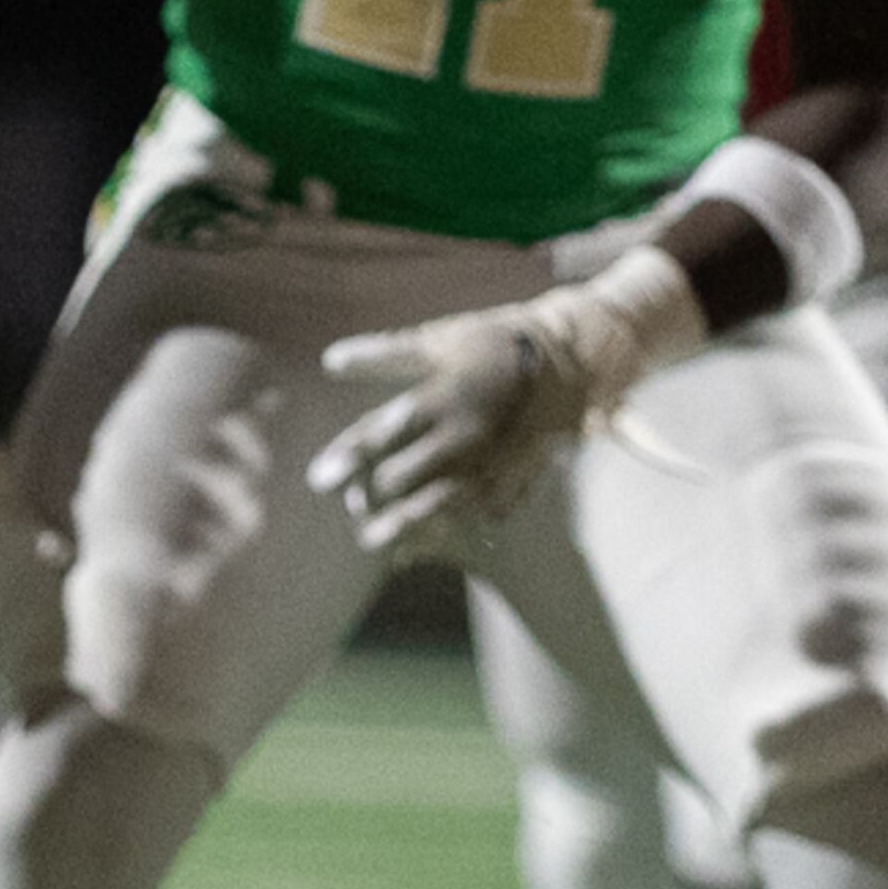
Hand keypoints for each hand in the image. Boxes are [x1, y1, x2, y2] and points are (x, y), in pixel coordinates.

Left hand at [307, 248, 705, 557]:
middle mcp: (466, 435)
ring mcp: (491, 463)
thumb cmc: (491, 344)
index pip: (383, 434)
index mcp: (444, 395)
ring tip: (374, 542)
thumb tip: (329, 361)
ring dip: (401, 529)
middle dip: (370, 498)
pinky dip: (443, 536)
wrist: (569, 363)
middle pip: (402, 479)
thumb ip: (384, 355)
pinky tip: (417, 547)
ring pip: (436, 509)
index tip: (318, 482)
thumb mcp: (438, 341)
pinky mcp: (512, 484)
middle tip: (353, 506)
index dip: (348, 460)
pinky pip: (471, 520)